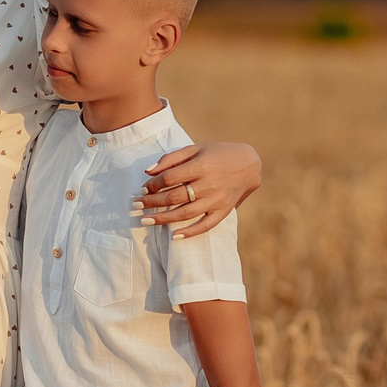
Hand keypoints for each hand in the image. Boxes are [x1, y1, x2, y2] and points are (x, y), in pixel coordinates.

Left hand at [139, 140, 261, 239]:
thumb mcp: (196, 149)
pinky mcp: (224, 210)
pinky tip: (174, 237)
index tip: (143, 188)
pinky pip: (206, 225)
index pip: (169, 178)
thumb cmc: (218, 153)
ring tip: (145, 221)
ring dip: (163, 219)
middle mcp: (209, 184)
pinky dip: (191, 232)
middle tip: (136, 206)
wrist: (250, 164)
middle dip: (152, 202)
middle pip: (174, 197)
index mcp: (201, 166)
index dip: (153, 185)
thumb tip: (148, 172)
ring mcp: (217, 200)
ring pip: (185, 213)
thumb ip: (171, 159)